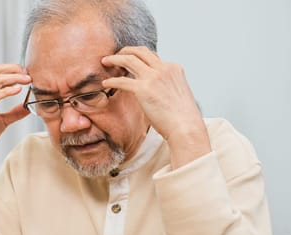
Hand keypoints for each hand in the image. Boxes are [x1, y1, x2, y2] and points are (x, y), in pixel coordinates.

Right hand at [0, 64, 31, 165]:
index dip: (11, 69)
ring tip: (27, 80)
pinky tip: (18, 90)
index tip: (26, 73)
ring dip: (14, 78)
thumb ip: (14, 112)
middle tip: (28, 74)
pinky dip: (8, 91)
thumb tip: (27, 107)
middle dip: (14, 70)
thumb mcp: (3, 120)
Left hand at [101, 46, 210, 167]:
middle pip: (140, 51)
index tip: (128, 60)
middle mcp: (164, 69)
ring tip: (105, 62)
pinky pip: (121, 81)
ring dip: (114, 59)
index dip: (138, 57)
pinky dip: (111, 81)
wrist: (186, 127)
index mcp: (173, 68)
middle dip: (124, 50)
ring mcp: (153, 77)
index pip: (152, 56)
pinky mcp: (143, 89)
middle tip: (114, 56)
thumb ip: (165, 85)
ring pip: (128, 59)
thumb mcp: (177, 93)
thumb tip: (154, 90)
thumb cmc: (182, 117)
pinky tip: (105, 84)